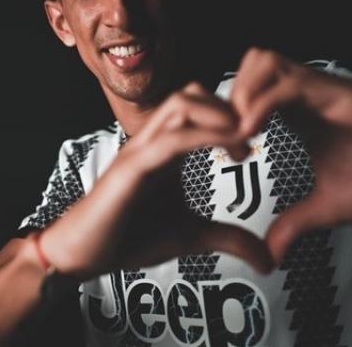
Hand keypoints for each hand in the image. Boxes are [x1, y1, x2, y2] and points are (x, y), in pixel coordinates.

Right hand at [40, 82, 273, 279]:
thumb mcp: (191, 236)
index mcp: (165, 149)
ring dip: (218, 113)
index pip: (199, 108)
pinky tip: (228, 149)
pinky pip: (170, 140)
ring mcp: (140, 150)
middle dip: (229, 105)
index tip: (255, 142)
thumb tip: (268, 259)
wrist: (83, 255)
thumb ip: (228, 238)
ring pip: (180, 103)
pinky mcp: (131, 168)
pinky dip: (204, 136)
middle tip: (254, 135)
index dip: (232, 115)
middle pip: (192, 93)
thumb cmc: (127, 238)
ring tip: (245, 136)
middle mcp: (152, 141)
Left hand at [229, 48, 351, 263]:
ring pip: (264, 61)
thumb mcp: (326, 207)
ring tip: (240, 134)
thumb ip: (294, 223)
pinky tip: (252, 133)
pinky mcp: (340, 94)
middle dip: (228, 98)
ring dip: (242, 94)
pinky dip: (262, 104)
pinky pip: (290, 83)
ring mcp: (322, 91)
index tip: (229, 153)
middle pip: (251, 65)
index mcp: (299, 115)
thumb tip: (270, 251)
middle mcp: (306, 96)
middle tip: (228, 138)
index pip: (250, 90)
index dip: (229, 115)